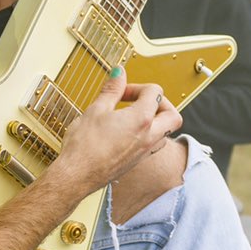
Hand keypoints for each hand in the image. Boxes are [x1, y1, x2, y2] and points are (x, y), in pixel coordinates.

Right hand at [55, 71, 182, 190]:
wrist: (77, 175)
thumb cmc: (84, 146)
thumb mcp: (96, 109)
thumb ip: (112, 89)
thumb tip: (119, 73)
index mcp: (141, 119)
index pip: (155, 92)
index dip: (137, 86)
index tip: (122, 91)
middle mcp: (149, 136)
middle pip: (173, 114)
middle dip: (160, 103)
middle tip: (141, 100)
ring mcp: (145, 151)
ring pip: (166, 132)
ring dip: (156, 120)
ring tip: (135, 115)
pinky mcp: (137, 161)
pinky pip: (154, 144)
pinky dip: (148, 134)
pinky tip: (129, 132)